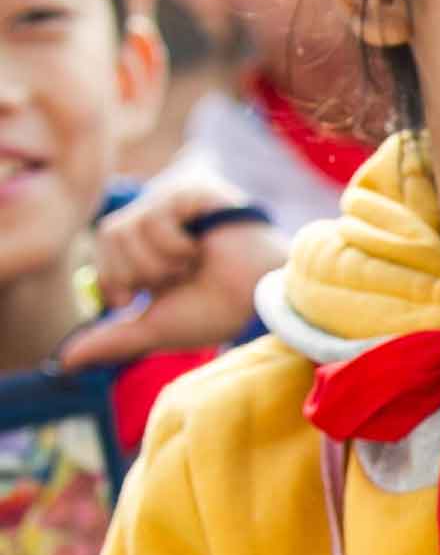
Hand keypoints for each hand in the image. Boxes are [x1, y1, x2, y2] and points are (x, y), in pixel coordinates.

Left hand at [64, 173, 281, 368]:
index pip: (102, 253)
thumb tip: (64, 361)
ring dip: (158, 261)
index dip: (117, 281)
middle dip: (139, 272)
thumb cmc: (218, 311)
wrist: (260, 300)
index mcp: (146, 249)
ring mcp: (172, 204)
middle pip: (108, 236)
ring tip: (192, 263)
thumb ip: (111, 339)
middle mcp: (155, 222)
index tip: (148, 297)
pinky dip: (173, 244)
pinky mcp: (190, 193)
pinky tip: (202, 246)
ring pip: (126, 228)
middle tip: (177, 279)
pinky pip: (154, 215)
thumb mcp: (155, 328)